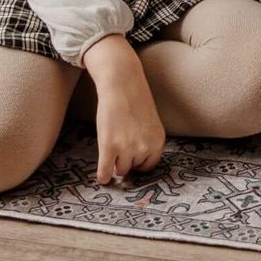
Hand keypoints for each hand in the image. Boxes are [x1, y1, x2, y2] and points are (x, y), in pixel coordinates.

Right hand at [82, 36, 163, 184]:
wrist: (121, 83)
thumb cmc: (134, 101)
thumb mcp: (149, 123)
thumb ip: (146, 142)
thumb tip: (137, 163)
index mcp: (158, 141)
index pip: (148, 166)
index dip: (138, 162)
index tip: (131, 159)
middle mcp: (145, 147)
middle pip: (133, 168)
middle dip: (126, 159)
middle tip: (120, 144)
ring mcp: (127, 148)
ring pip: (119, 170)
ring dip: (114, 163)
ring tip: (111, 148)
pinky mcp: (109, 146)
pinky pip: (105, 171)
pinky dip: (103, 176)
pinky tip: (102, 177)